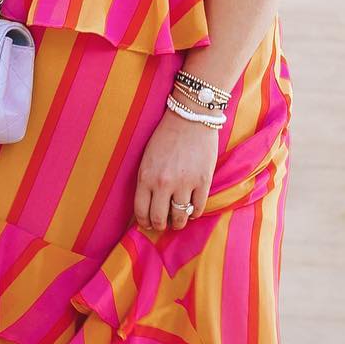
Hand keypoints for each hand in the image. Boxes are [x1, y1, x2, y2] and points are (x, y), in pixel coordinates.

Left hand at [133, 104, 218, 231]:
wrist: (191, 117)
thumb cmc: (167, 135)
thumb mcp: (147, 158)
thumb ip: (147, 180)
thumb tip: (149, 204)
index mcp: (145, 177)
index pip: (141, 212)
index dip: (144, 222)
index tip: (148, 224)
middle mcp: (163, 184)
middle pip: (159, 219)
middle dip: (160, 226)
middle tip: (163, 225)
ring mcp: (184, 184)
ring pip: (180, 218)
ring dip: (178, 223)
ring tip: (179, 221)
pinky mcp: (203, 181)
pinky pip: (198, 208)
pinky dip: (195, 213)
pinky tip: (192, 210)